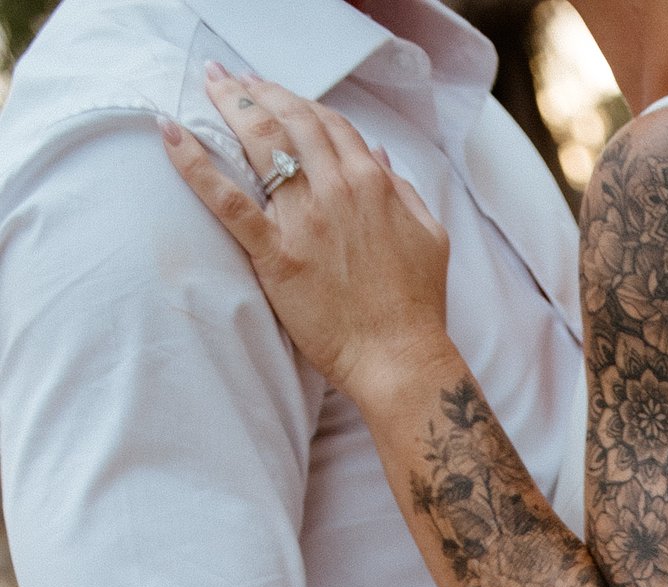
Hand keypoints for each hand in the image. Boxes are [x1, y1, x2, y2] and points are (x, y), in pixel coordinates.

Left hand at [159, 66, 451, 403]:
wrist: (401, 360)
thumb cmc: (418, 307)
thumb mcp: (429, 236)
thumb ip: (404, 192)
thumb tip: (379, 157)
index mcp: (372, 182)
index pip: (328, 122)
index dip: (297, 101)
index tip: (273, 92)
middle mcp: (338, 189)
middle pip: (290, 118)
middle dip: (257, 90)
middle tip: (231, 78)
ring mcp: (305, 220)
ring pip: (260, 142)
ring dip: (229, 105)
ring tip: (208, 85)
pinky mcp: (277, 254)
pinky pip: (228, 200)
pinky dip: (195, 163)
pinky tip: (170, 133)